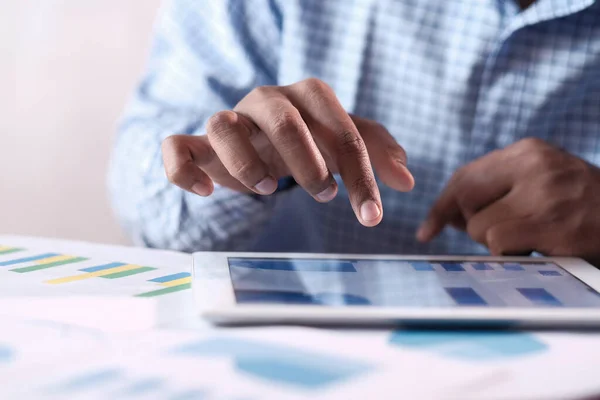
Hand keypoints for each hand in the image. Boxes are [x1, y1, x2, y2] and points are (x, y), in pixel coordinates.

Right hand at [161, 78, 413, 226]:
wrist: (261, 137)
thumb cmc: (309, 138)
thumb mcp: (344, 141)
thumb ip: (376, 150)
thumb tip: (408, 180)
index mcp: (308, 96)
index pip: (341, 129)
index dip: (361, 173)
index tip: (371, 216)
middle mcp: (266, 101)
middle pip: (283, 119)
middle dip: (308, 163)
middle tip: (325, 196)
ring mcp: (229, 120)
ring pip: (223, 125)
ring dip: (247, 163)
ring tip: (269, 191)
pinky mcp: (200, 145)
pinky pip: (177, 146)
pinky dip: (184, 169)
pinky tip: (205, 192)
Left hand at [417, 138, 599, 265]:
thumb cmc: (581, 207)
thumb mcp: (540, 183)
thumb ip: (497, 192)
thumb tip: (447, 217)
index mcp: (527, 151)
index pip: (464, 176)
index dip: (441, 205)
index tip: (427, 230)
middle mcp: (534, 165)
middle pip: (464, 198)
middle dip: (467, 223)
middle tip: (494, 232)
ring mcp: (545, 194)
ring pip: (480, 227)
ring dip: (496, 242)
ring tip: (531, 237)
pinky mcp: (554, 224)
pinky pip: (500, 245)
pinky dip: (512, 254)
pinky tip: (540, 248)